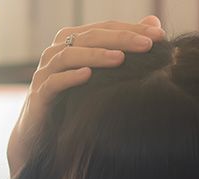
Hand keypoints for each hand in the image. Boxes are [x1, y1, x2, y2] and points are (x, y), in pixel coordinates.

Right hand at [7, 16, 164, 175]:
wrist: (41, 135)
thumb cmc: (74, 101)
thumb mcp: (100, 74)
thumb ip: (124, 48)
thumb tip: (154, 23)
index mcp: (72, 42)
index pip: (105, 28)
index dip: (132, 29)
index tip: (159, 37)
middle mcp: (56, 52)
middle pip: (89, 36)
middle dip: (120, 39)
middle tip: (147, 45)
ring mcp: (45, 72)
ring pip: (69, 55)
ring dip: (96, 55)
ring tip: (120, 59)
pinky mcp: (39, 95)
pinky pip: (54, 82)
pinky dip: (70, 77)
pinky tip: (88, 76)